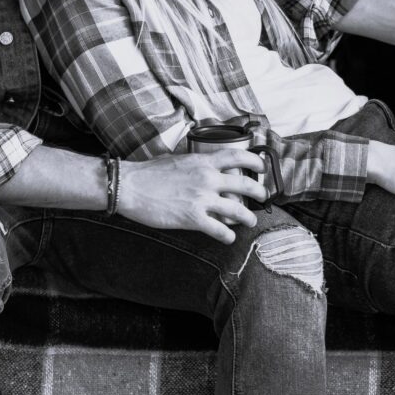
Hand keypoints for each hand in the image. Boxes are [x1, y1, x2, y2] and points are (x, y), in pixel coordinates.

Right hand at [115, 146, 267, 242]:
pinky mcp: (193, 218)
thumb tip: (204, 166)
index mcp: (203, 162)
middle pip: (245, 184)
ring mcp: (202, 199)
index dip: (255, 162)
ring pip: (238, 210)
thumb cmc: (148, 173)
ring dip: (249, 218)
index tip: (262, 167)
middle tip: (263, 197)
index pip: (237, 157)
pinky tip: (228, 237)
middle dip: (259, 192)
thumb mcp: (177, 160)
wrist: (130, 186)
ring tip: (251, 221)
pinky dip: (227, 235)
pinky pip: (219, 229)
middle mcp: (208, 179)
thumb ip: (195, 163)